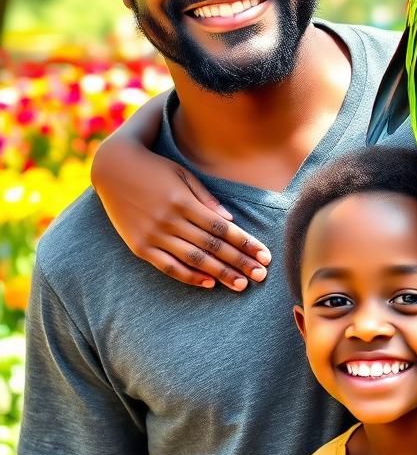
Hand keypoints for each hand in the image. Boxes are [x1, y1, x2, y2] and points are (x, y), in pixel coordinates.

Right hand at [93, 146, 271, 290]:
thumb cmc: (156, 169)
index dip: (245, 243)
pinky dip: (189, 276)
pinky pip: (168, 267)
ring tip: (241, 284)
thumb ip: (206, 199)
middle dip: (239, 262)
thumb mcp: (184, 175)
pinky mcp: (139, 247)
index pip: (222, 229)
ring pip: (193, 260)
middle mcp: (170, 221)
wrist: (113, 170)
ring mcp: (153, 236)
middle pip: (212, 247)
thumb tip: (230, 221)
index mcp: (184, 202)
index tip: (264, 254)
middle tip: (260, 275)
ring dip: (220, 273)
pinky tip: (208, 283)